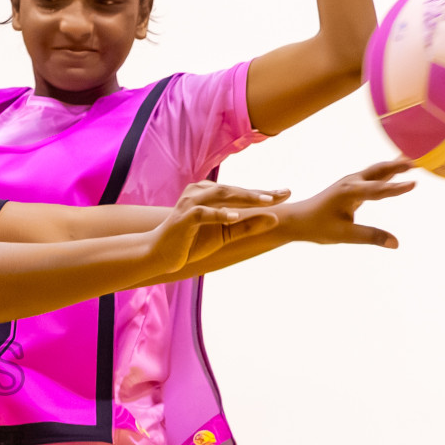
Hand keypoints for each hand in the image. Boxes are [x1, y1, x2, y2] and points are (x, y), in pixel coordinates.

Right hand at [150, 181, 285, 276]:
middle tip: (282, 194)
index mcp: (208, 193)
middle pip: (234, 189)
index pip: (240, 192)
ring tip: (267, 201)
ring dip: (245, 198)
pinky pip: (203, 213)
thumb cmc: (190, 242)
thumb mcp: (224, 235)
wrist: (158, 254)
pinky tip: (236, 216)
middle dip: (259, 192)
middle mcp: (199, 193)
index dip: (263, 193)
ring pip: (221, 195)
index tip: (286, 193)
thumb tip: (275, 218)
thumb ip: (247, 226)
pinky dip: (220, 214)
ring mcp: (190, 203)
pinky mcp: (183, 218)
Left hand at [285, 159, 415, 246]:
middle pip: (379, 171)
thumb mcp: (343, 235)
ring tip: (415, 159)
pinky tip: (398, 167)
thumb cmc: (317, 227)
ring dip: (395, 164)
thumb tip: (396, 243)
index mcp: (348, 192)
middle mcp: (351, 182)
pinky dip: (388, 170)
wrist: (298, 219)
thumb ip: (370, 236)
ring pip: (377, 170)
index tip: (414, 184)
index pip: (377, 190)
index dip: (396, 188)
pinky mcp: (352, 185)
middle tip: (420, 161)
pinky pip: (374, 175)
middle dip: (399, 166)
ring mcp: (351, 181)